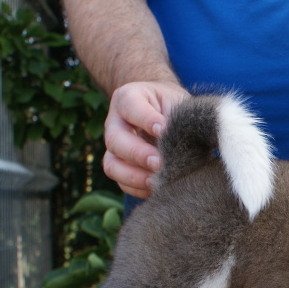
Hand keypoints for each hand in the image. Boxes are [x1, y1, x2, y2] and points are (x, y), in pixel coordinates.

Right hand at [103, 81, 189, 197]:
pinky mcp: (121, 168)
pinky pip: (122, 183)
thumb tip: (173, 138)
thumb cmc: (173, 106)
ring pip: (112, 166)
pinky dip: (139, 189)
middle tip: (160, 162)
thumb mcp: (176, 101)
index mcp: (127, 99)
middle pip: (115, 140)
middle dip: (138, 154)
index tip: (163, 129)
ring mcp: (115, 148)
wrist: (169, 116)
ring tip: (157, 181)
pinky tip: (158, 188)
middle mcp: (115, 123)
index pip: (130, 106)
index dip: (145, 119)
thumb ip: (175, 116)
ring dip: (135, 177)